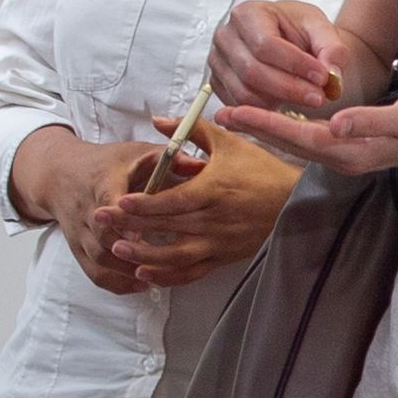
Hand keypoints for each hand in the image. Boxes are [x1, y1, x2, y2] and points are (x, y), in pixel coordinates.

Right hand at [10, 129, 165, 294]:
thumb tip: (200, 165)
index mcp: (101, 183)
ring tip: (155, 276)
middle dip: (128, 253)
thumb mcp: (136, 153)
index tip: (138, 234)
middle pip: (103, 238)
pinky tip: (139, 285)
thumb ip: (166, 159)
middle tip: (157, 262)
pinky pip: (94, 272)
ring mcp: (81, 233)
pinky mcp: (79, 249)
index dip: (120, 220)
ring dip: (126, 271)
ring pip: (99, 259)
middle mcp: (87, 210)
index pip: (106, 202)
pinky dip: (116, 283)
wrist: (61, 174)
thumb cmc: (107, 163)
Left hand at [99, 111, 296, 284]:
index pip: (172, 200)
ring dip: (144, 255)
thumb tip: (156, 120)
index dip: (144, 204)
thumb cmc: (262, 169)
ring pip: (175, 256)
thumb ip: (191, 130)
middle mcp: (214, 220)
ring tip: (118, 249)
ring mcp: (218, 243)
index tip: (119, 203)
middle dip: (130, 225)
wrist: (296, 202)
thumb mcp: (229, 142)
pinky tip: (144, 273)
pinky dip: (167, 276)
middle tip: (100, 221)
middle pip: (166, 227)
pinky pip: (191, 273)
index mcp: (214, 190)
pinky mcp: (223, 258)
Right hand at [211, 0, 359, 115]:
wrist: (287, 39)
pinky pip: (239, 105)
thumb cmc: (300, 30)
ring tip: (307, 99)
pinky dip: (265, 110)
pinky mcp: (218, 83)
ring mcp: (217, 61)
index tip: (323, 77)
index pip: (266, 45)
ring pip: (244, 93)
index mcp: (248, 13)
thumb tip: (331, 75)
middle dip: (289, 88)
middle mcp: (225, 36)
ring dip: (279, 102)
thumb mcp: (321, 29)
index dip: (295, 65)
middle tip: (319, 97)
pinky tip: (289, 103)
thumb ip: (331, 48)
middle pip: (252, 72)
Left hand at [219, 85, 397, 178]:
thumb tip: (336, 123)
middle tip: (219, 112)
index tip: (234, 112)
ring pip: (298, 144)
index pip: (300, 137)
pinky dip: (287, 129)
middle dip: (256, 128)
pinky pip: (311, 140)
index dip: (265, 124)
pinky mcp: (354, 146)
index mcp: (353, 152)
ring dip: (267, 129)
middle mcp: (346, 158)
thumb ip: (371, 122)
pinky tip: (274, 119)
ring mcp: (349, 155)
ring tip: (238, 115)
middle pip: (291, 144)